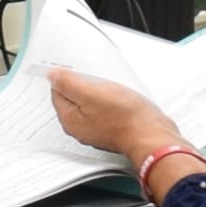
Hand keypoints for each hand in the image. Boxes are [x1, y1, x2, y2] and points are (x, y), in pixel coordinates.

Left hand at [42, 64, 166, 160]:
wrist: (152, 135)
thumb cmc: (126, 118)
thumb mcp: (92, 93)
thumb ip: (69, 83)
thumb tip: (53, 76)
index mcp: (70, 120)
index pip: (57, 92)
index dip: (65, 77)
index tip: (77, 71)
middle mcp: (80, 128)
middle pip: (72, 99)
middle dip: (81, 86)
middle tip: (94, 78)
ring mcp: (96, 131)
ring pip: (89, 105)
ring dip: (96, 93)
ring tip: (108, 87)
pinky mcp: (112, 130)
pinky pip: (103, 111)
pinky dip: (108, 102)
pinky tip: (118, 98)